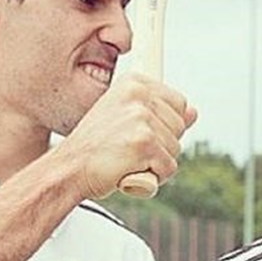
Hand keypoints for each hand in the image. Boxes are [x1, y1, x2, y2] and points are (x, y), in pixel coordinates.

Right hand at [56, 73, 196, 199]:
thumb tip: (193, 112)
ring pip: (175, 149)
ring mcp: (142, 118)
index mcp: (134, 83)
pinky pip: (168, 168)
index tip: (138, 134)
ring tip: (126, 159)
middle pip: (180, 126)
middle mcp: (138, 95)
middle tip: (128, 150)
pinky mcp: (145, 143)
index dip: (165, 125)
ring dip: (156, 163)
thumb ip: (159, 113)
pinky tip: (129, 172)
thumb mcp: (124, 119)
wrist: (68, 169)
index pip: (178, 103)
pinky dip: (154, 178)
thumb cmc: (94, 147)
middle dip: (161, 145)